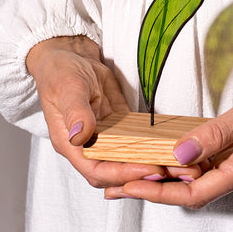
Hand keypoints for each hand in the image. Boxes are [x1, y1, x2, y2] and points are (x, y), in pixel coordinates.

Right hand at [27, 36, 164, 186]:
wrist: (71, 57)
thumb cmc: (61, 73)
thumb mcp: (69, 88)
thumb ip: (76, 111)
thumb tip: (79, 135)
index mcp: (70, 143)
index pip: (96, 170)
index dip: (120, 174)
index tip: (145, 169)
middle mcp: (88, 144)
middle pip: (114, 172)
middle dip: (139, 175)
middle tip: (165, 169)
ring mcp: (104, 135)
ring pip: (126, 158)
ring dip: (147, 162)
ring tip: (172, 162)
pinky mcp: (118, 123)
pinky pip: (135, 138)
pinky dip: (150, 144)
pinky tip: (167, 144)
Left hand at [104, 57, 232, 206]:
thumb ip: (216, 134)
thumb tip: (180, 155)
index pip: (194, 192)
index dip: (159, 192)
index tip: (128, 186)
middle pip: (191, 189)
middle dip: (153, 188)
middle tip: (118, 183)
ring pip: (198, 177)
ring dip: (166, 175)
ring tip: (133, 170)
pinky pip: (208, 161)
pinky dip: (184, 161)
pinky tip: (167, 155)